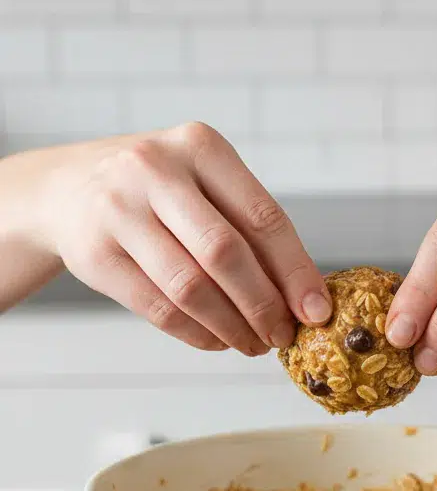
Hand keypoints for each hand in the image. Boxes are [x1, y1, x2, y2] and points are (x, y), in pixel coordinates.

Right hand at [27, 122, 330, 352]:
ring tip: (253, 345)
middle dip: (263, 306)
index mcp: (200, 145)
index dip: (295, 272)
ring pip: (191, 287)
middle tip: (283, 337)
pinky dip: (197, 334)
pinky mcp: (95, 254)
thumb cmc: (156, 191)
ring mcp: (119, 210)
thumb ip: (248, 226)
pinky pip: (158, 308)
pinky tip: (217, 341)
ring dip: (231, 327)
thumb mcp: (201, 182)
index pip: (263, 217)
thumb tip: (306, 297)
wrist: (65, 189)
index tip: (317, 313)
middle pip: (226, 254)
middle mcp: (156, 169)